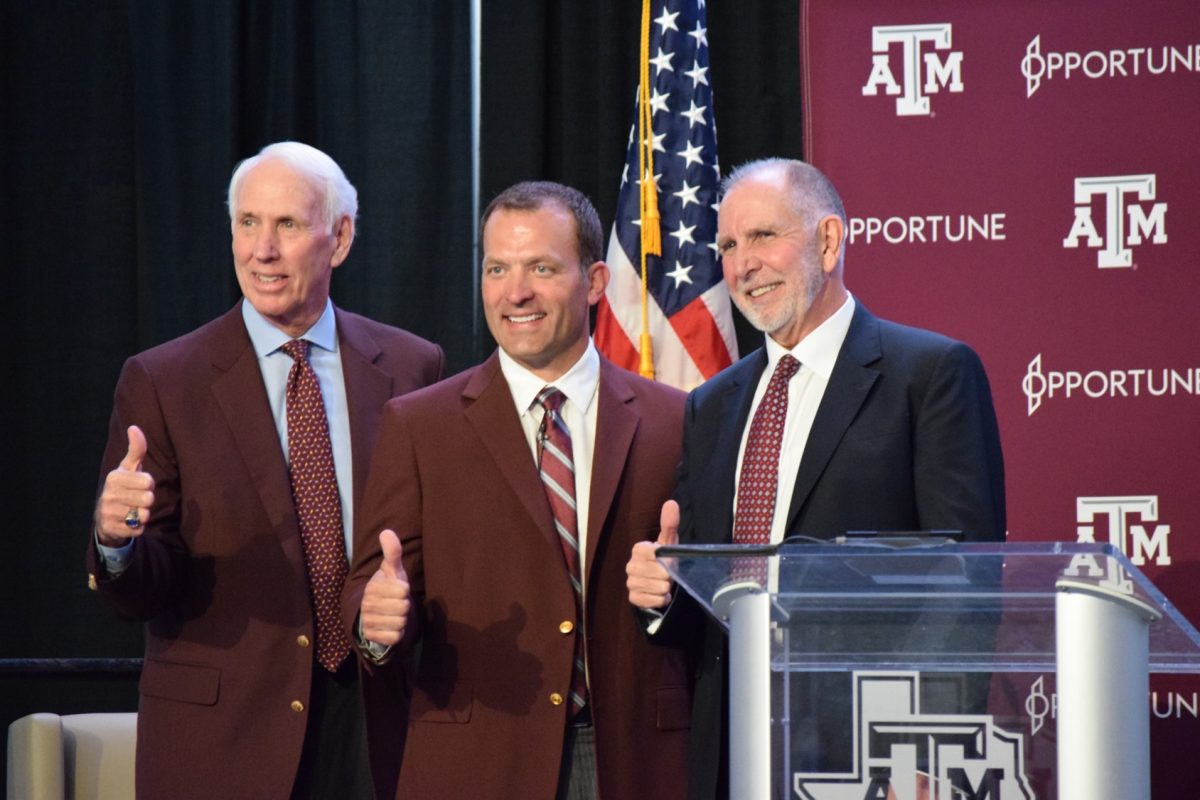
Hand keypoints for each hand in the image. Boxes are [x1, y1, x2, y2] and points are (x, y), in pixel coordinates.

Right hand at [94, 425, 154, 546]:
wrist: (106, 516)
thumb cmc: (124, 486)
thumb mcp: (130, 467)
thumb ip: (136, 449)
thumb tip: (134, 427)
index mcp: (114, 477)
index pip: (148, 481)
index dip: (149, 484)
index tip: (139, 485)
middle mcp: (108, 494)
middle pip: (148, 499)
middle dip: (147, 500)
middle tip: (137, 499)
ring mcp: (108, 513)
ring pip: (144, 515)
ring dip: (144, 514)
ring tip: (133, 510)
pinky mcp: (113, 529)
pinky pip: (139, 529)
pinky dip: (138, 527)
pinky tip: (128, 522)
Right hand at [360, 529, 410, 645]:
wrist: (375, 612)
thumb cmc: (388, 588)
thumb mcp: (392, 570)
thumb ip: (392, 552)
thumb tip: (387, 531)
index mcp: (373, 587)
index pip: (403, 590)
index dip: (404, 590)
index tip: (397, 590)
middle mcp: (367, 604)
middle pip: (403, 607)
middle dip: (404, 606)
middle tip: (396, 603)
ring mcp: (368, 621)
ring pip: (400, 623)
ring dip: (401, 620)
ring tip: (393, 614)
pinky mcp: (372, 637)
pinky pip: (395, 637)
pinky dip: (397, 633)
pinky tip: (390, 626)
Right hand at [625, 500, 679, 609]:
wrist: (662, 583)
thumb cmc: (665, 560)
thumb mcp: (669, 542)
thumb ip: (669, 524)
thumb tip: (671, 503)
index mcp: (638, 549)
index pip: (653, 553)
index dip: (666, 559)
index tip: (669, 560)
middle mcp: (630, 565)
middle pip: (657, 573)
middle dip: (668, 576)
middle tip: (669, 575)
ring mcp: (630, 582)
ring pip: (655, 587)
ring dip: (665, 588)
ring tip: (665, 584)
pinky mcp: (632, 597)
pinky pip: (650, 600)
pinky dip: (660, 599)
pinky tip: (661, 595)